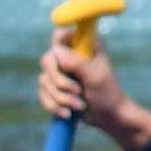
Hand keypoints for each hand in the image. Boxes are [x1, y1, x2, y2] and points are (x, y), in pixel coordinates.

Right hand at [34, 41, 150, 150]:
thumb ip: (76, 63)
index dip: (57, 43)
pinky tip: (68, 113)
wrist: (108, 117)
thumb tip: (55, 50)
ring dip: (61, 98)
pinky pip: (42, 95)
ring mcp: (61, 72)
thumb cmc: (107, 93)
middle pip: (47, 60)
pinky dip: (54, 106)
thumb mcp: (95, 76)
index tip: (61, 58)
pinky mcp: (54, 88)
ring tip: (80, 104)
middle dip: (59, 82)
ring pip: (44, 81)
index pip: (61, 33)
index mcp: (85, 45)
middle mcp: (71, 55)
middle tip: (77, 91)